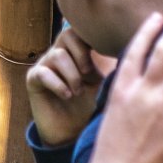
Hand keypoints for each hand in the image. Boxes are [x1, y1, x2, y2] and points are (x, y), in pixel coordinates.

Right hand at [27, 26, 105, 148]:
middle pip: (67, 35)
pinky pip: (43, 73)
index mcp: (77, 51)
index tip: (104, 55)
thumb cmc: (90, 106)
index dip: (92, 38)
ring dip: (72, 75)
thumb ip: (111, 68)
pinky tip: (67, 96)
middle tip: (89, 74)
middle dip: (81, 54)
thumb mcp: (104, 85)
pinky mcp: (33, 80)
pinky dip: (58, 84)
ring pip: (57, 55)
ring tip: (78, 92)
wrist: (71, 132)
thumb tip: (128, 53)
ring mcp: (45, 65)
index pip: (82, 30)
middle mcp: (59, 53)